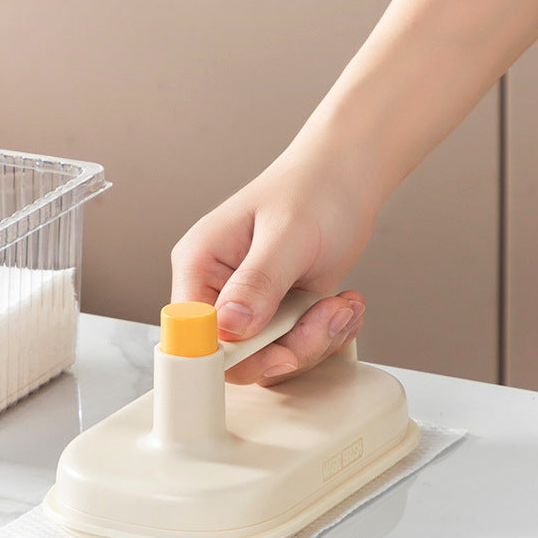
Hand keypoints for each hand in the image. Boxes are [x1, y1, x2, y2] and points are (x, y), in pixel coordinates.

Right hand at [171, 140, 374, 384]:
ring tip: (343, 304)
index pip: (193, 335)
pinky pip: (298, 349)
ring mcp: (253, 307)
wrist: (344, 179)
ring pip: (274, 358)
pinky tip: (343, 307)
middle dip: (292, 347)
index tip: (279, 353)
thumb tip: (229, 326)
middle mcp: (220, 292)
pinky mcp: (281, 315)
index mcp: (200, 266)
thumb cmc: (312, 190)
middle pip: (239, 358)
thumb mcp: (287, 234)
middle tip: (328, 315)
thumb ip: (257, 282)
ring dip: (318, 340)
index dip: (230, 356)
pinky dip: (328, 337)